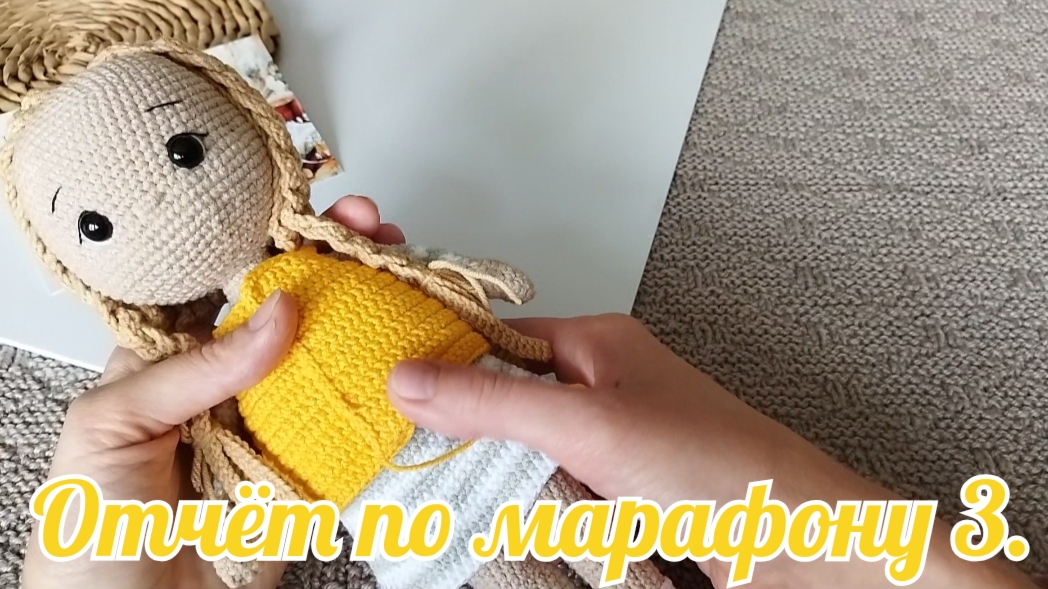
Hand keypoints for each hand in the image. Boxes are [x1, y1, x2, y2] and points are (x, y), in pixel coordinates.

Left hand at [23, 196, 403, 588]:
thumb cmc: (89, 534)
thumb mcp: (111, 426)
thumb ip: (193, 369)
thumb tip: (278, 313)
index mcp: (173, 363)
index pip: (228, 288)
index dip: (273, 247)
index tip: (316, 214)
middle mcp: (232, 388)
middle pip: (294, 317)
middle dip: (338, 267)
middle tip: (378, 230)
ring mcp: (277, 429)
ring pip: (331, 364)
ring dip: (372, 320)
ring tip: (406, 279)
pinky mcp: (313, 474)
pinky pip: (354, 428)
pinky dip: (387, 396)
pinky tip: (415, 357)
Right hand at [386, 314, 1036, 588]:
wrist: (794, 534)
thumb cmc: (713, 463)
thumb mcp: (585, 426)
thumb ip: (493, 403)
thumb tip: (409, 379)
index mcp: (596, 345)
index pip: (495, 338)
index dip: (443, 361)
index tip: (389, 392)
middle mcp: (603, 382)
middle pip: (507, 398)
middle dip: (472, 433)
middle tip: (421, 462)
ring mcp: (616, 436)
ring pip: (530, 449)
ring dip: (509, 478)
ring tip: (479, 501)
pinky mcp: (627, 485)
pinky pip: (561, 489)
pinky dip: (542, 507)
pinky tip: (536, 524)